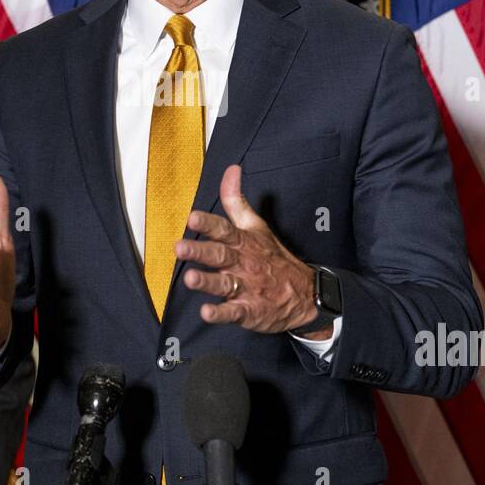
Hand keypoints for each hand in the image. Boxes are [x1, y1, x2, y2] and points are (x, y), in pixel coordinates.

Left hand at [177, 165, 326, 336]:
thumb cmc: (272, 257)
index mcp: (244, 242)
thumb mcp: (256, 226)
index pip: (225, 229)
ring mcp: (247, 288)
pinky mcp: (249, 311)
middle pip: (220, 256)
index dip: (209, 224)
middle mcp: (243, 263)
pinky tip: (206, 313)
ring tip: (190, 279)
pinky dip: (221, 314)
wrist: (305, 293)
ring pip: (224, 284)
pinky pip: (234, 313)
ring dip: (207, 282)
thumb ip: (237, 201)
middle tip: (180, 248)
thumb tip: (231, 170)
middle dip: (200, 251)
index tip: (192, 218)